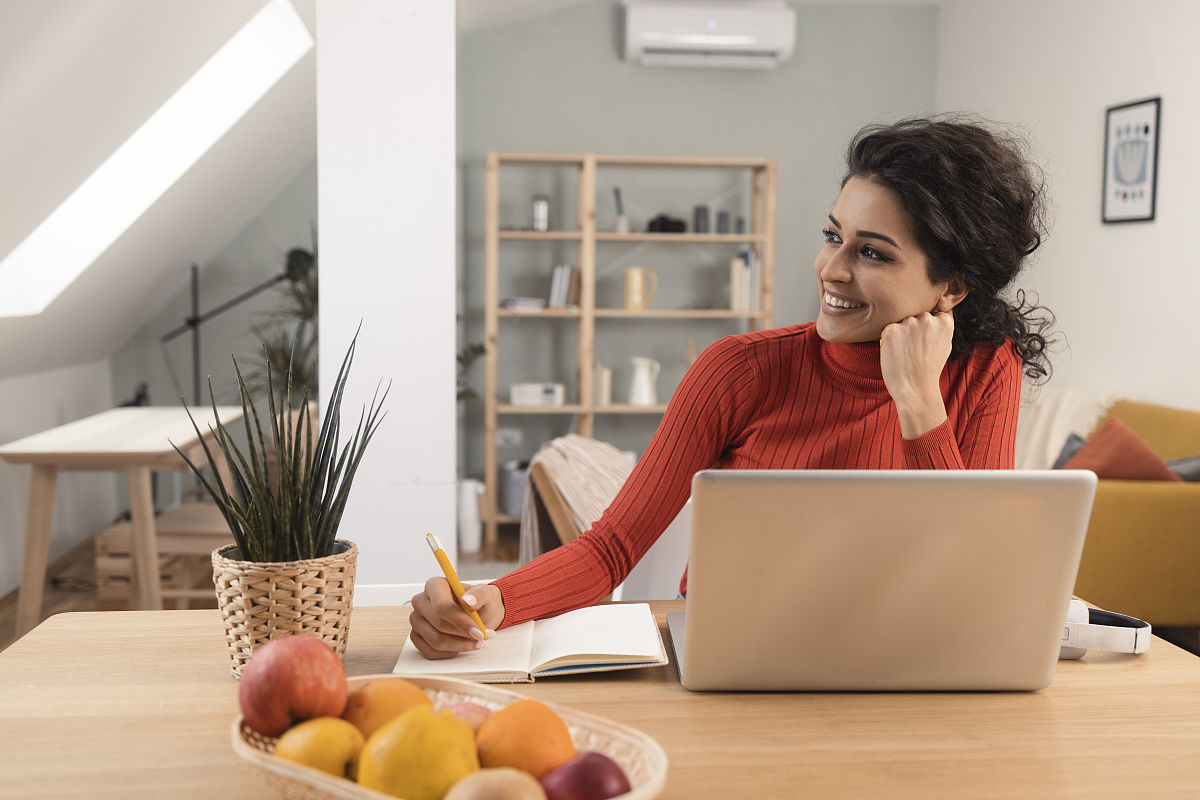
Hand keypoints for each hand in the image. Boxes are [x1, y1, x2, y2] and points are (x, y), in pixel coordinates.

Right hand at [408, 578, 504, 659]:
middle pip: (439, 625)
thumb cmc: (478, 602)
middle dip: (464, 635)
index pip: (442, 606)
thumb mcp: (485, 594)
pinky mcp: (416, 636)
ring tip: (477, 642)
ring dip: (460, 645)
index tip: (479, 631)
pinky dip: (450, 652)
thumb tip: (468, 600)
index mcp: (434, 586)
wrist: (478, 613)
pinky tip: (461, 645)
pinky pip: (431, 651)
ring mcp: (416, 620)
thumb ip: (479, 595)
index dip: (460, 621)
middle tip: (483, 637)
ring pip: (436, 641)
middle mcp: (421, 602)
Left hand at [880, 310, 953, 437]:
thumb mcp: (945, 345)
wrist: (915, 389)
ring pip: (902, 322)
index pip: (934, 312)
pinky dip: (890, 340)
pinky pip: (889, 329)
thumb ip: (940, 326)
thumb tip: (937, 308)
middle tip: (915, 350)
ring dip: (902, 333)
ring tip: (906, 353)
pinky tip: (897, 353)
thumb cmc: (929, 369)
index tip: (926, 342)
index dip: (928, 328)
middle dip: (914, 329)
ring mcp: (909, 323)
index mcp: (944, 321)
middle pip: (916, 316)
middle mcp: (927, 318)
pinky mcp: (891, 330)